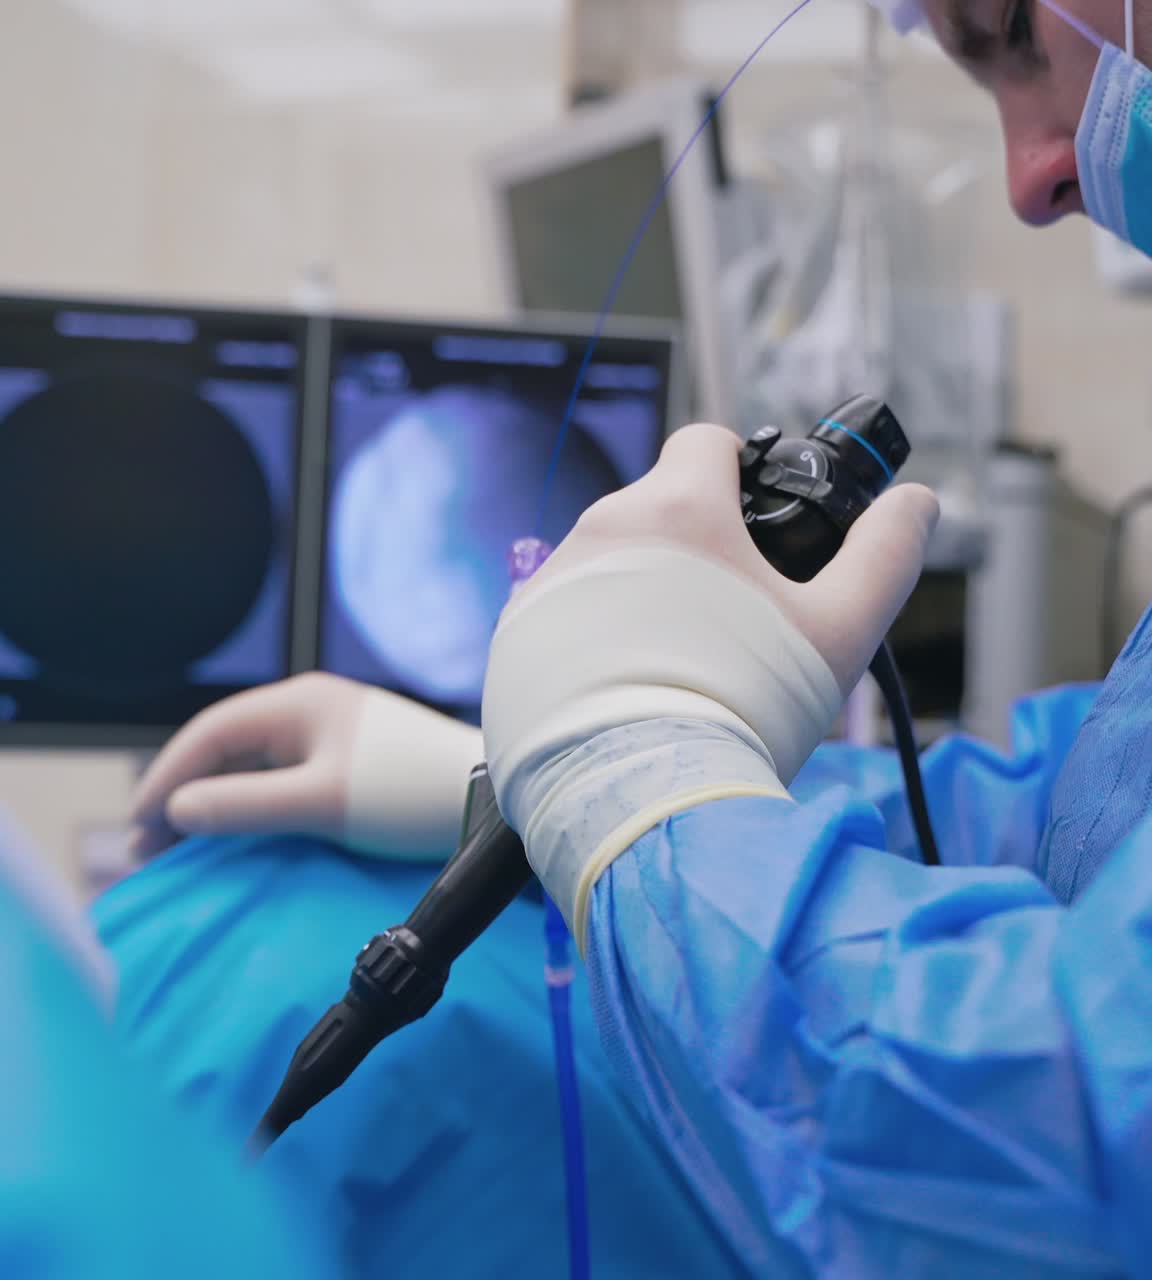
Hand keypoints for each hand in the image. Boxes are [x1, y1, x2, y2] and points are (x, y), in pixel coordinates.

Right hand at [130, 672, 483, 861]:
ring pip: (252, 768)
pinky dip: (250, 810)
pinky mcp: (346, 764)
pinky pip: (280, 782)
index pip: (210, 734)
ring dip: (216, 805)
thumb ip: (245, 806)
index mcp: (298, 702)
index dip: (168, 777)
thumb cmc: (407, 793)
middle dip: (185, 794)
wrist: (487, 798)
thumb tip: (175, 811)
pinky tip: (236, 840)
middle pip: (226, 750)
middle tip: (149, 850)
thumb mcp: (321, 801)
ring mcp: (328, 736)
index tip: (138, 826)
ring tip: (182, 851)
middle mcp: (308, 710)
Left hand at [482, 423, 937, 939]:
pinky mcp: (514, 635)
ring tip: (676, 660)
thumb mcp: (840, 630)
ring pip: (608, 559)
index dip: (738, 469)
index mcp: (677, 507)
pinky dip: (592, 631)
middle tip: (727, 614)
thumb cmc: (745, 707)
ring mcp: (547, 581)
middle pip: (656, 505)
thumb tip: (918, 502)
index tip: (753, 519)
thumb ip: (885, 554)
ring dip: (640, 587)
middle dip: (692, 543)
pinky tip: (624, 685)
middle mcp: (599, 528)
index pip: (705, 442)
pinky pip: (563, 610)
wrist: (639, 799)